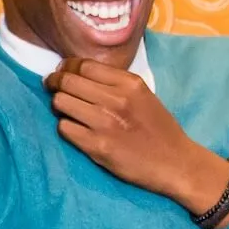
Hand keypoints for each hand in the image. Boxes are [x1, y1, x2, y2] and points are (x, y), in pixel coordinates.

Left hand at [45, 58, 228, 217]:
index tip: (62, 72)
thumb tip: (78, 73)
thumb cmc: (159, 128)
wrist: (175, 163)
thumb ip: (115, 83)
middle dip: (55, 83)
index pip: (84, 65)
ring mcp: (105, 123)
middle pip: (68, 81)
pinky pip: (65, 128)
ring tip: (65, 111)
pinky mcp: (97, 146)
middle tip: (53, 88)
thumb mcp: (143, 95)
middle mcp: (116, 100)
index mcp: (129, 84)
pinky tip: (74, 130)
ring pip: (61, 103)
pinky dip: (65, 127)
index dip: (67, 67)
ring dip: (58, 106)